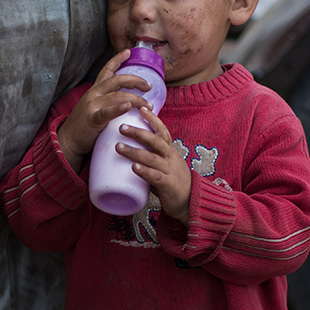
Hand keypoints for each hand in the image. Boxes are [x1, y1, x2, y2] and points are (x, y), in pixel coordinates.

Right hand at [57, 49, 153, 170]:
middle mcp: (94, 94)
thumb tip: (126, 99)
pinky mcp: (92, 119)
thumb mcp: (93, 106)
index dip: (117, 59)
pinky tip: (128, 106)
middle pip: (118, 80)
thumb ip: (106, 100)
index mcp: (95, 90)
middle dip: (136, 81)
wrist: (68, 140)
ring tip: (148, 106)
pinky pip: (107, 112)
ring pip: (118, 96)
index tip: (129, 51)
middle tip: (149, 86)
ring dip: (136, 99)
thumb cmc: (84, 126)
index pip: (106, 70)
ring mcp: (92, 105)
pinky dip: (119, 108)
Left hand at [120, 107, 190, 223]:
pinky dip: (144, 171)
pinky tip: (134, 168)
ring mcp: (170, 170)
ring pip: (152, 157)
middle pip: (155, 141)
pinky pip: (155, 176)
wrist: (190, 201)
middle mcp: (170, 157)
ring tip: (119, 147)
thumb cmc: (173, 181)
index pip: (162, 131)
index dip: (153, 120)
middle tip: (121, 127)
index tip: (141, 108)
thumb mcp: (164, 164)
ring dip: (134, 152)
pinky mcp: (168, 184)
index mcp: (170, 151)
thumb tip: (129, 148)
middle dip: (138, 132)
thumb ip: (151, 156)